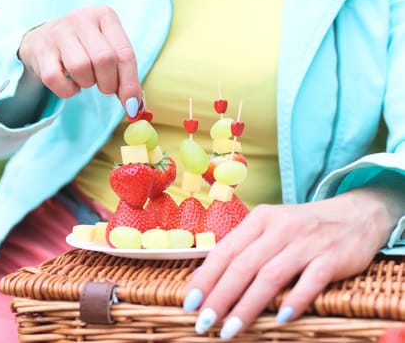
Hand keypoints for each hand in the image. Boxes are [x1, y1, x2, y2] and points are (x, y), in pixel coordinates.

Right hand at [18, 6, 141, 110]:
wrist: (43, 40)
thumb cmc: (85, 49)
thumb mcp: (109, 51)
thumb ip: (124, 75)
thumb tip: (135, 106)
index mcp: (105, 17)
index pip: (125, 54)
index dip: (130, 84)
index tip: (132, 105)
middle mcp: (82, 19)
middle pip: (105, 60)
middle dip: (109, 84)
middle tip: (105, 88)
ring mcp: (59, 33)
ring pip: (81, 67)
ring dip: (87, 84)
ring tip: (86, 80)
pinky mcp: (41, 50)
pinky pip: (56, 79)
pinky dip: (67, 91)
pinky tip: (71, 84)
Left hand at [183, 188, 399, 339]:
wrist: (355, 215)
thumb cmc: (302, 227)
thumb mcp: (269, 227)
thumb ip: (240, 248)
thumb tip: (203, 276)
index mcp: (260, 219)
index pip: (225, 250)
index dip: (206, 278)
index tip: (189, 303)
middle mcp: (281, 228)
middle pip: (243, 265)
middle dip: (220, 297)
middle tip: (203, 323)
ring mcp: (307, 242)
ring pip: (271, 276)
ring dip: (248, 306)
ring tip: (229, 330)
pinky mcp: (332, 257)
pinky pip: (310, 281)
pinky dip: (294, 301)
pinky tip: (280, 320)